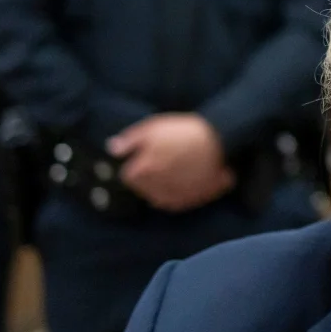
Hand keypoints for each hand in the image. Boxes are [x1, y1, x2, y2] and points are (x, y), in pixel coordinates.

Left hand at [107, 114, 235, 212]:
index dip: (134, 165)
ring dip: (159, 189)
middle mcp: (155, 188)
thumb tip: (112, 149)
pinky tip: (182, 184)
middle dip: (147, 178)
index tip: (143, 158)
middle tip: (159, 163)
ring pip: (158, 199)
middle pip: (143, 189)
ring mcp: (174, 197)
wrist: (218, 141)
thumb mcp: (152, 128)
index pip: (128, 176)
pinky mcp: (191, 200)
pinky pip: (176, 204)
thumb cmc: (183, 132)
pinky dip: (175, 196)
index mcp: (142, 171)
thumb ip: (129, 140)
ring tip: (170, 175)